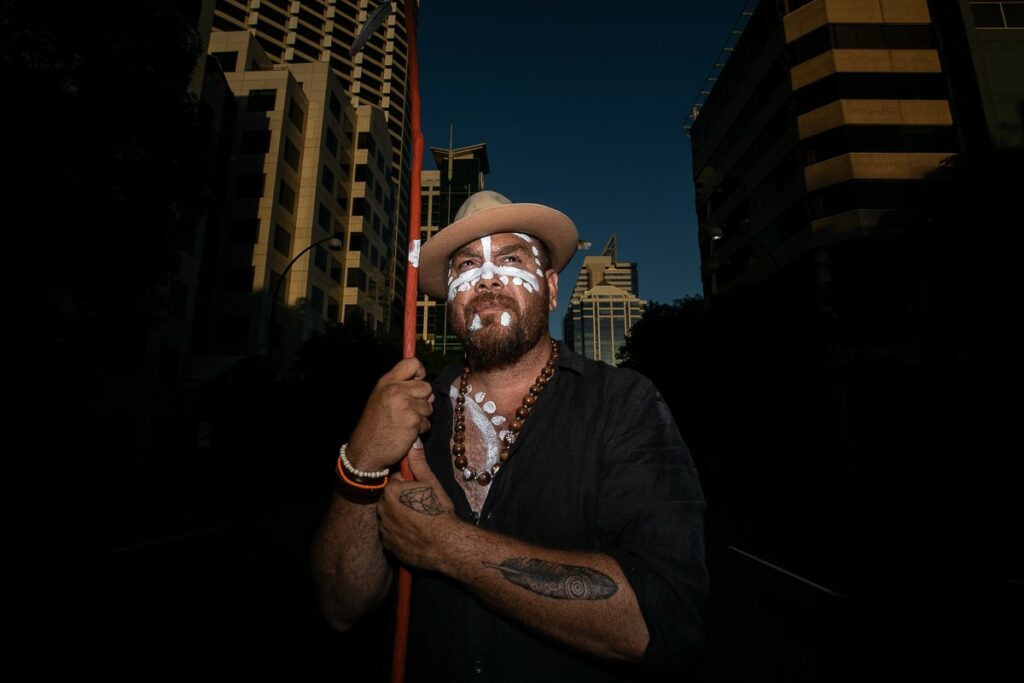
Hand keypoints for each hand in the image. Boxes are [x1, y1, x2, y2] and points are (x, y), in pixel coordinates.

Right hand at [347, 358, 433, 471]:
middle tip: (407, 410)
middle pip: (426, 386)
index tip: (417, 382)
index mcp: (387, 382)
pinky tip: (406, 432)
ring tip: (404, 422)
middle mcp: (396, 390)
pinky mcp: (413, 421)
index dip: (420, 372)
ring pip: (429, 406)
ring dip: (421, 416)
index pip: (413, 363)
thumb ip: (401, 388)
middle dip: (422, 400)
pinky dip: (419, 429)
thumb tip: (428, 390)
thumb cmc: (374, 424)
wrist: (366, 449)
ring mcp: (405, 405)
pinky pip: (427, 422)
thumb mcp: (381, 398)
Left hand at [377, 441, 460, 571]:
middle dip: (402, 500)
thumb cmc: (438, 510)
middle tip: (421, 506)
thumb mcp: (431, 482)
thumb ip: (418, 462)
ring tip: (419, 521)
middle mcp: (382, 510)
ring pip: (391, 517)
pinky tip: (415, 534)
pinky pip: (392, 535)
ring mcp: (384, 529)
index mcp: (390, 491)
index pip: (396, 481)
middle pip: (391, 499)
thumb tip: (413, 442)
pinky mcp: (388, 546)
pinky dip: (400, 534)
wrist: (445, 544)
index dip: (410, 484)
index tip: (421, 491)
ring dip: (400, 517)